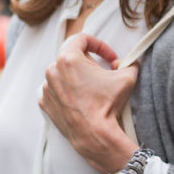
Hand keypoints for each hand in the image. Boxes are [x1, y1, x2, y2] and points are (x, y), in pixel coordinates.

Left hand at [39, 33, 138, 173]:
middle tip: (101, 74)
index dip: (99, 45)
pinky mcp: (45, 102)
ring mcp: (46, 87)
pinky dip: (66, 91)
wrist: (94, 134)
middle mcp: (52, 69)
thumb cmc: (107, 106)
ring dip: (76, 77)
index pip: (82, 39)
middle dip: (88, 62)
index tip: (108, 57)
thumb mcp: (127, 77)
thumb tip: (127, 62)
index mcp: (68, 58)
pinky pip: (54, 89)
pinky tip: (79, 99)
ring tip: (90, 89)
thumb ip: (129, 62)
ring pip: (62, 73)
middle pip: (71, 56)